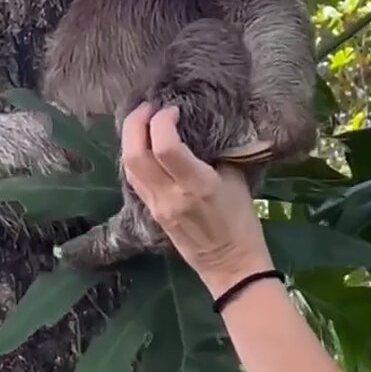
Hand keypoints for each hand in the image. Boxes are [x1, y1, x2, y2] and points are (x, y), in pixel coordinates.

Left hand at [120, 103, 273, 296]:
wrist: (230, 265)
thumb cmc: (241, 222)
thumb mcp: (236, 181)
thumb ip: (217, 154)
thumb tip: (202, 129)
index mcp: (197, 186)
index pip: (165, 146)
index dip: (162, 120)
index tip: (174, 109)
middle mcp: (170, 196)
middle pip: (135, 153)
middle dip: (136, 123)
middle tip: (148, 106)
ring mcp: (157, 206)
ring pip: (128, 166)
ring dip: (131, 138)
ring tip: (144, 121)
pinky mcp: (151, 213)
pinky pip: (135, 179)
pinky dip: (135, 156)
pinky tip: (145, 146)